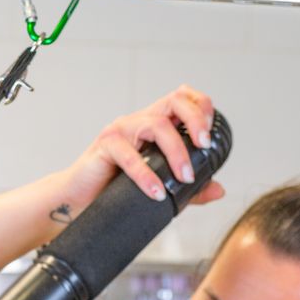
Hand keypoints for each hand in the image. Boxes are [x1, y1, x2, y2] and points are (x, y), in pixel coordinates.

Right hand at [61, 86, 225, 211]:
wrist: (80, 201)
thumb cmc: (117, 189)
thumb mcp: (162, 187)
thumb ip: (191, 189)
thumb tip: (219, 190)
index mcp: (153, 123)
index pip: (182, 98)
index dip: (201, 106)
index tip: (210, 135)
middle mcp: (139, 121)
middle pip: (174, 101)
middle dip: (195, 119)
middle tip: (205, 147)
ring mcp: (121, 130)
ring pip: (155, 125)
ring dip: (176, 152)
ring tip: (185, 179)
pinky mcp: (104, 145)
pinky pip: (128, 154)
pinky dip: (146, 175)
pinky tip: (156, 193)